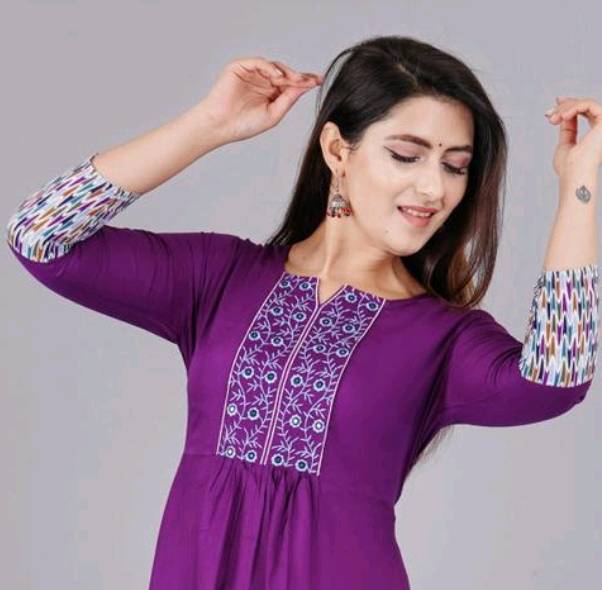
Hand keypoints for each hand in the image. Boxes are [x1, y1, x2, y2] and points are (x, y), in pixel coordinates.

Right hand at [199, 57, 322, 142]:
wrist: (221, 126)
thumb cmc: (244, 125)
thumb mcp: (274, 114)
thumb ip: (288, 100)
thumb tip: (304, 87)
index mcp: (270, 94)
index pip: (290, 85)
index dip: (304, 82)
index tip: (318, 81)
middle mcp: (262, 82)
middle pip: (285, 74)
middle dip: (298, 77)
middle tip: (309, 81)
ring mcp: (251, 74)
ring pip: (274, 67)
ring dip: (286, 73)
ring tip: (295, 81)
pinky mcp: (240, 67)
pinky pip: (259, 62)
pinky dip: (270, 67)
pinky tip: (278, 76)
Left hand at [545, 96, 601, 175]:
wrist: (573, 172)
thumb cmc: (568, 166)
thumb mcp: (566, 143)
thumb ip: (568, 128)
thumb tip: (564, 111)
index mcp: (596, 134)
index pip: (585, 112)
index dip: (568, 106)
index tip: (550, 111)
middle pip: (584, 106)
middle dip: (564, 108)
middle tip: (549, 116)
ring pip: (586, 104)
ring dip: (566, 108)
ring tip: (554, 119)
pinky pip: (589, 104)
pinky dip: (574, 107)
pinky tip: (563, 116)